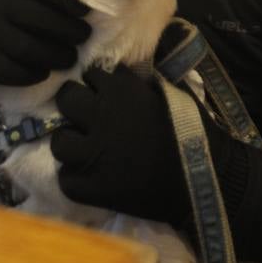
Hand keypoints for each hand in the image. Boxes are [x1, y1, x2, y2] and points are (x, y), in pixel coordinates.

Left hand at [51, 64, 189, 225]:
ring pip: (60, 140)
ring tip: (85, 147)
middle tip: (85, 115)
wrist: (202, 179)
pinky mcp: (91, 188)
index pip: (91, 74)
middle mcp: (101, 117)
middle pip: (67, 99)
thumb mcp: (167, 92)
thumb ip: (137, 83)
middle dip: (75, 103)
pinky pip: (65, 178)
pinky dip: (75, 177)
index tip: (103, 92)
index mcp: (120, 91)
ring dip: (71, 141)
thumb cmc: (191, 131)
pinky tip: (90, 175)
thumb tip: (119, 73)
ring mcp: (93, 154)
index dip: (97, 83)